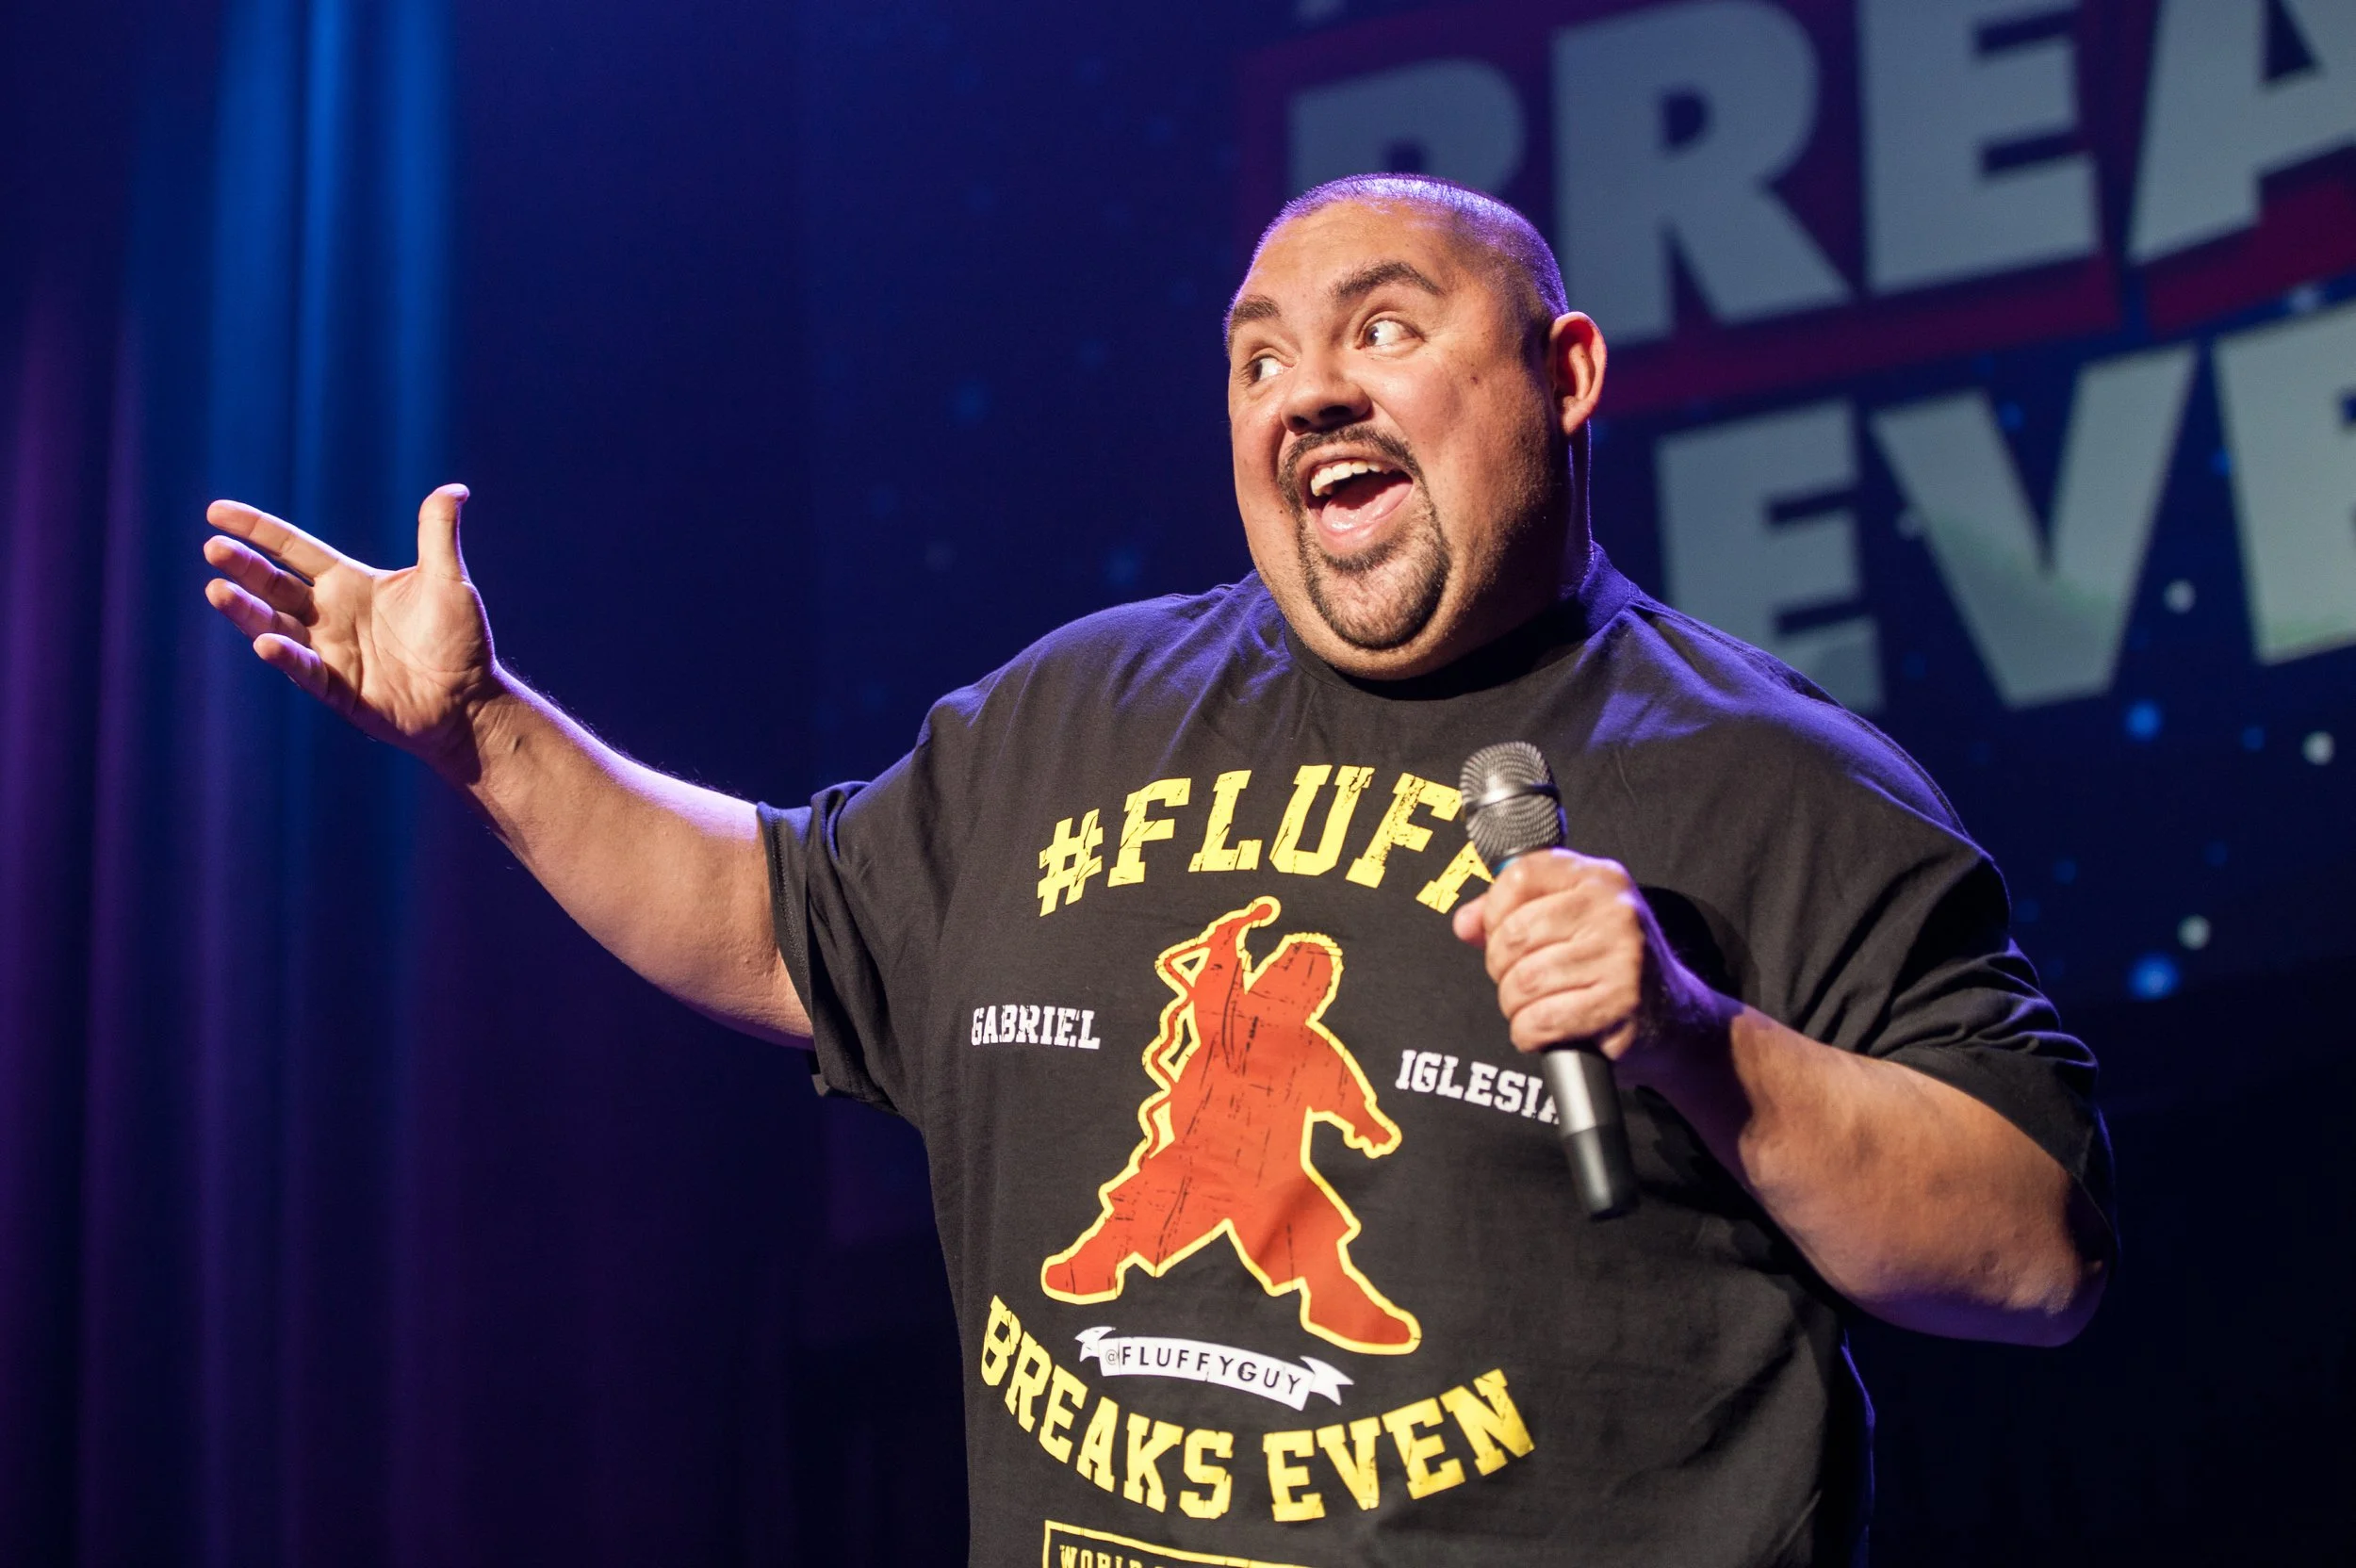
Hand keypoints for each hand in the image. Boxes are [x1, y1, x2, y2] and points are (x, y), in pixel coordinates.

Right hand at [202, 485, 501, 774]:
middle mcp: (329, 615)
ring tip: (217, 591)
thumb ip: (438, 532)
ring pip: (276, 627)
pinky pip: (305, 671)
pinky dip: (286, 658)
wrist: (473, 701)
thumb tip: (455, 488)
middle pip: (274, 585)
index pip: (292, 549)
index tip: (216, 511)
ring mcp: (329, 653)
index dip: (257, 529)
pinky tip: (266, 643)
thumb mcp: (448, 579)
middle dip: (243, 567)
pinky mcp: (338, 690)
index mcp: (348, 583)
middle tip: (214, 548)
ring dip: (247, 612)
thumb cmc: (460, 639)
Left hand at [1451, 849, 1732, 1088]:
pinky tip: (1547, 1030)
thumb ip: (1512, 914)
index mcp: (1599, 878)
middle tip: (1520, 981)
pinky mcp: (1621, 1003)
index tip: (1500, 934)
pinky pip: (1541, 1020)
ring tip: (1537, 1007)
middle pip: (1513, 935)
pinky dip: (1530, 1033)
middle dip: (1501, 969)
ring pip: (1522, 982)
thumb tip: (1465, 923)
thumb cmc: (1611, 966)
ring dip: (1516, 1007)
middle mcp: (1614, 910)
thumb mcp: (1570, 924)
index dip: (1494, 911)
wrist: (1675, 1019)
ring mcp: (1622, 956)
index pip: (1520, 876)